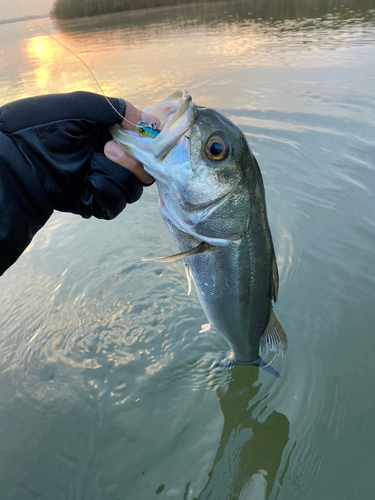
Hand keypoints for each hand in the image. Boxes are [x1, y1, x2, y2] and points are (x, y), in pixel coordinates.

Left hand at [0, 91, 148, 219]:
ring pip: (133, 187)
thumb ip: (117, 109)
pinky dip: (108, 193)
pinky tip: (91, 183)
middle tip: (109, 148)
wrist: (17, 159)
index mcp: (108, 134)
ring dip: (120, 174)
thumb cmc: (43, 127)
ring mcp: (102, 181)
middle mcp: (108, 159)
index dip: (149, 142)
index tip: (146, 137)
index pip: (143, 143)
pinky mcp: (94, 202)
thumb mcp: (81, 107)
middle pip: (144, 169)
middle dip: (134, 159)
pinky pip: (116, 204)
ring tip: (94, 162)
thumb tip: (151, 122)